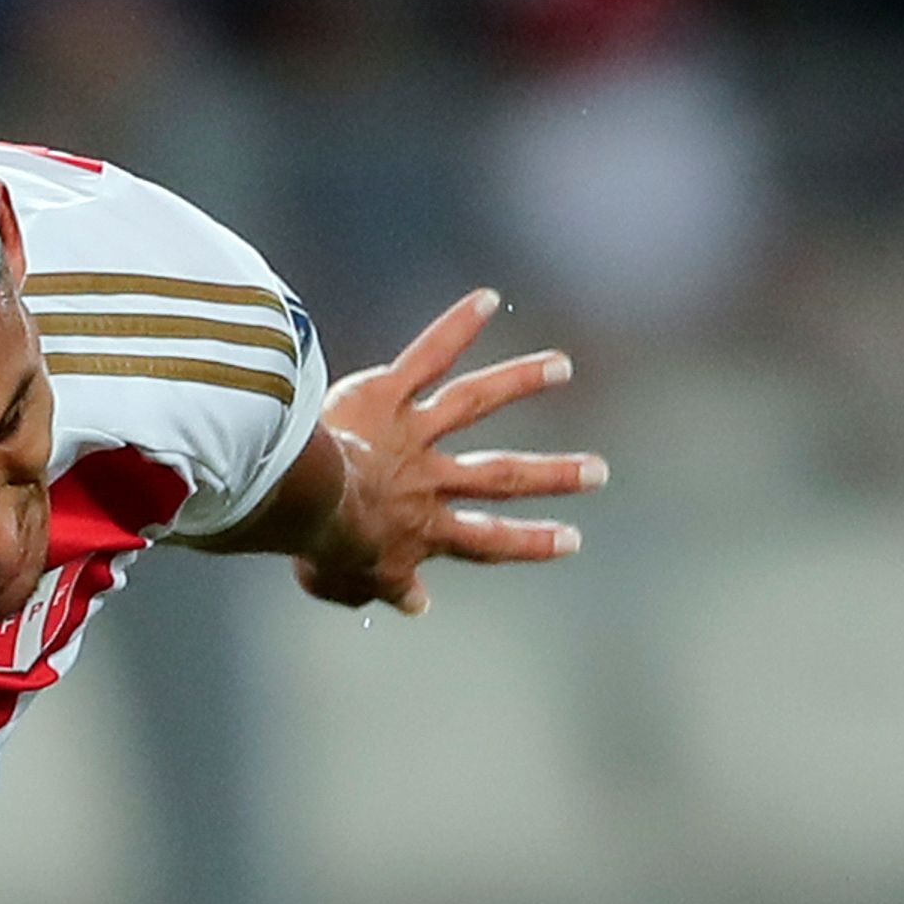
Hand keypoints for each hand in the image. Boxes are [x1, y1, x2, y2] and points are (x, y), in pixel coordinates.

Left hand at [294, 290, 603, 613]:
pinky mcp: (386, 394)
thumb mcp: (345, 584)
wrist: (305, 500)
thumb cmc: (313, 544)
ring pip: (475, 403)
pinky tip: (487, 300)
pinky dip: (457, 327)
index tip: (570, 539)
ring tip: (561, 367)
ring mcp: (411, 434)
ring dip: (521, 382)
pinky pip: (427, 357)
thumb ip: (383, 589)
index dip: (529, 542)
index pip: (486, 541)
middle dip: (553, 475)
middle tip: (599, 471)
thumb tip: (415, 602)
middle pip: (502, 477)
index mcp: (422, 530)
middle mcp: (429, 480)